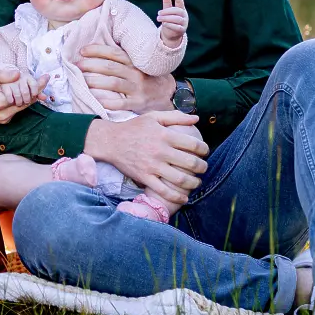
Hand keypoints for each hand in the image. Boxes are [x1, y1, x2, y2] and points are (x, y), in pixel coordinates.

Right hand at [0, 69, 48, 123]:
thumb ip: (2, 76)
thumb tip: (19, 74)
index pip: (24, 94)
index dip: (36, 85)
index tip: (46, 77)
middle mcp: (3, 114)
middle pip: (26, 102)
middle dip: (37, 90)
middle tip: (46, 79)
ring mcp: (3, 119)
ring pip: (22, 106)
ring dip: (30, 95)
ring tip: (39, 83)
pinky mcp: (2, 120)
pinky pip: (17, 109)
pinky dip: (22, 100)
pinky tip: (26, 91)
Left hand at [76, 43, 176, 112]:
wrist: (169, 94)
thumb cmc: (148, 77)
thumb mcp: (139, 63)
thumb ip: (122, 59)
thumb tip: (96, 52)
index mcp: (134, 62)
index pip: (113, 53)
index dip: (96, 50)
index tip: (82, 51)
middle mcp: (135, 73)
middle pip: (110, 67)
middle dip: (91, 65)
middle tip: (77, 65)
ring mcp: (137, 89)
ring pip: (113, 83)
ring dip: (95, 81)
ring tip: (82, 81)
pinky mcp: (138, 103)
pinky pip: (120, 103)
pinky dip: (107, 102)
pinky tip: (96, 100)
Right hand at [84, 111, 208, 203]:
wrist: (110, 141)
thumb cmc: (133, 128)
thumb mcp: (153, 117)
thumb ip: (176, 117)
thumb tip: (196, 118)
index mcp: (165, 135)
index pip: (193, 144)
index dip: (204, 150)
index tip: (205, 152)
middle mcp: (160, 151)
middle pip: (190, 163)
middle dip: (202, 168)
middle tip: (203, 168)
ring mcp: (152, 166)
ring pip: (180, 179)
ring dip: (194, 183)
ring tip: (196, 182)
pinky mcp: (144, 177)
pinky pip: (164, 191)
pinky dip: (177, 196)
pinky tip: (184, 197)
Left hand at [157, 0, 187, 46]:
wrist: (171, 34)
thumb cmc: (169, 20)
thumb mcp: (167, 11)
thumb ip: (167, 3)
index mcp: (181, 9)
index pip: (181, 2)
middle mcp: (184, 15)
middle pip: (178, 11)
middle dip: (167, 11)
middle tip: (158, 13)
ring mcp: (184, 23)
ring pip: (177, 19)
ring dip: (166, 18)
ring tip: (158, 18)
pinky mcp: (182, 30)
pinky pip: (177, 27)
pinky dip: (169, 25)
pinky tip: (164, 23)